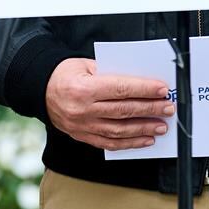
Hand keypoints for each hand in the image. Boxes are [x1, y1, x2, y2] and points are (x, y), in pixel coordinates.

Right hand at [45, 58, 173, 150]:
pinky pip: (109, 143)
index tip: (162, 90)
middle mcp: (83, 110)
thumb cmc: (65, 74)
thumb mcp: (86, 65)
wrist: (40, 90)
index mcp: (84, 89)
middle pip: (124, 111)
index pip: (121, 89)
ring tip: (161, 126)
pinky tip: (144, 140)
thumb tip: (140, 82)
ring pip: (119, 130)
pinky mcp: (83, 136)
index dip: (144, 90)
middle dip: (150, 109)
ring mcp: (83, 126)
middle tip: (168, 108)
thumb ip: (111, 73)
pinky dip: (129, 143)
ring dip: (143, 129)